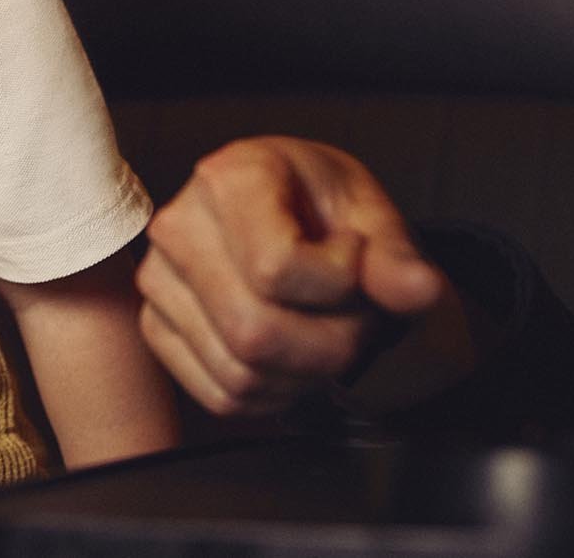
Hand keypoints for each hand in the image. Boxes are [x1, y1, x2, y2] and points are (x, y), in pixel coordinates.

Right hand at [135, 137, 449, 416]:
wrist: (286, 214)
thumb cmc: (320, 207)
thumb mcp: (369, 212)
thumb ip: (394, 255)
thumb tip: (417, 290)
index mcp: (228, 177)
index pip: (276, 267)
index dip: (339, 281)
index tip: (352, 253)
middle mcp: (178, 225)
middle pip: (254, 331)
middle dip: (332, 343)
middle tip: (355, 314)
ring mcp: (158, 279)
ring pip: (241, 372)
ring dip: (307, 372)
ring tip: (324, 330)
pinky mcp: (156, 327)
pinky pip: (222, 396)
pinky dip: (274, 394)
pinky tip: (292, 354)